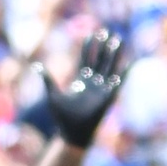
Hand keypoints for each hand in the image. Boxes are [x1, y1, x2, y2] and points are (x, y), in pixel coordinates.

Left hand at [42, 29, 128, 147]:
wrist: (72, 133)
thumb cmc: (62, 117)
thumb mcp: (52, 95)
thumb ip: (47, 80)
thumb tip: (36, 66)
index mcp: (81, 81)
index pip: (86, 59)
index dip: (89, 47)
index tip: (91, 35)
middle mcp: (93, 83)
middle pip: (100, 60)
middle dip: (104, 46)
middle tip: (108, 31)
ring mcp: (102, 89)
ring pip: (109, 67)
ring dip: (114, 54)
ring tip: (119, 40)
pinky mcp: (108, 97)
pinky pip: (118, 82)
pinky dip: (124, 73)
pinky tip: (130, 63)